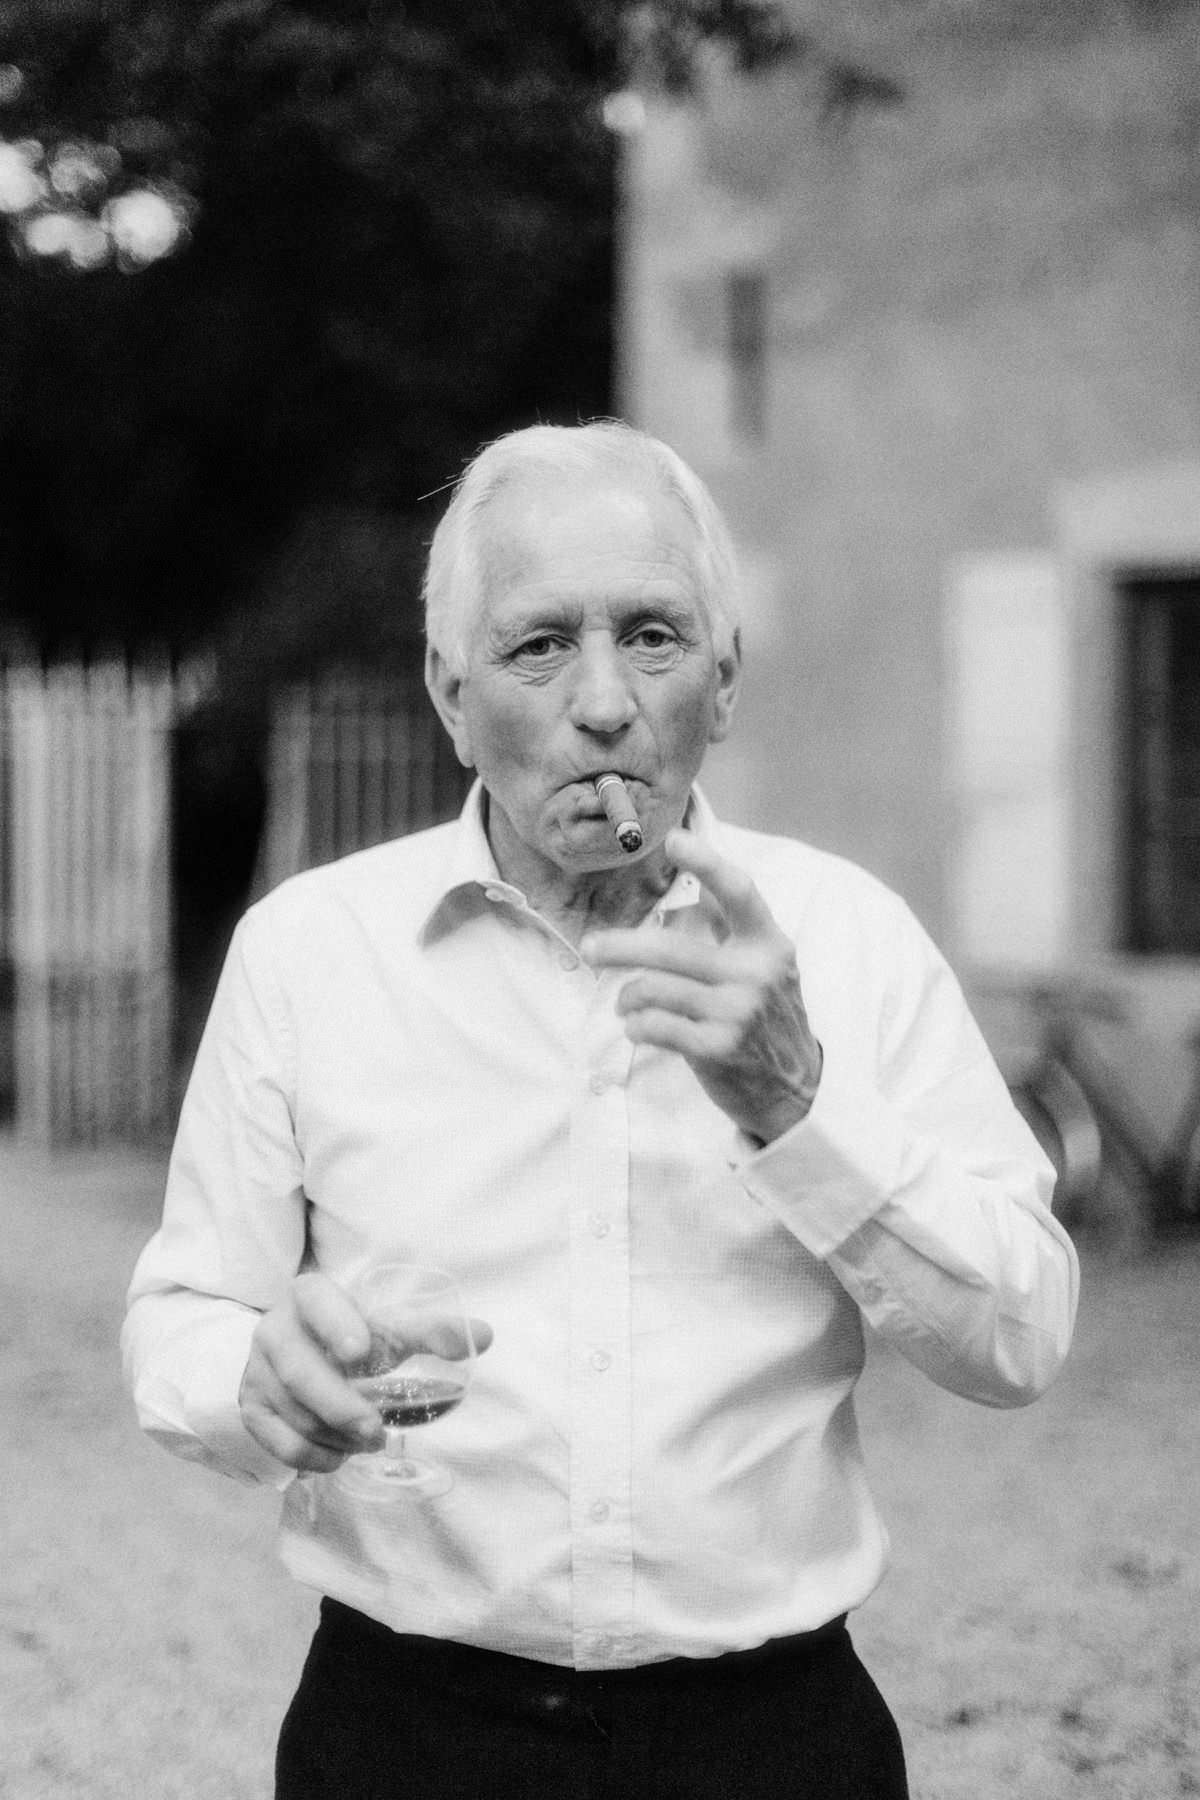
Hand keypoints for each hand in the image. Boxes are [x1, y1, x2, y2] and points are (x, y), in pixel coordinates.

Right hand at [239, 1272, 492, 1472]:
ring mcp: (257, 1369)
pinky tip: (339, 1455)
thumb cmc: (353, 1334)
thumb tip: (484, 1335)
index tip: (361, 1352)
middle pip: (301, 1372)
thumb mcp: (387, 1327)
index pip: (317, 1300)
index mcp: (309, 1296)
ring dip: (335, 1437)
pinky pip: (279, 1442)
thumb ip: (432, 1331)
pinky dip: (314, 1456)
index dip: (336, 1324)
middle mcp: (275, 1328)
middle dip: (342, 1408)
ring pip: (292, 1413)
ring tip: (370, 1441)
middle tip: (378, 1433)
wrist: (296, 1351)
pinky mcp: (251, 1407)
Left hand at [581, 828, 821, 1145]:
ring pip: (654, 989)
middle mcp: (755, 974)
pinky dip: (637, 1025)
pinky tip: (639, 1027)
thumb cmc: (767, 1019)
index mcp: (768, 945)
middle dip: (620, 947)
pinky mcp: (718, 1049)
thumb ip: (731, 933)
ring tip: (627, 1001)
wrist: (795, 1089)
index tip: (673, 839)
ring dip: (629, 996)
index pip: (738, 893)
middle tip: (591, 949)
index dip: (706, 863)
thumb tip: (684, 899)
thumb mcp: (766, 969)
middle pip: (671, 949)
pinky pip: (655, 1025)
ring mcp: (738, 1013)